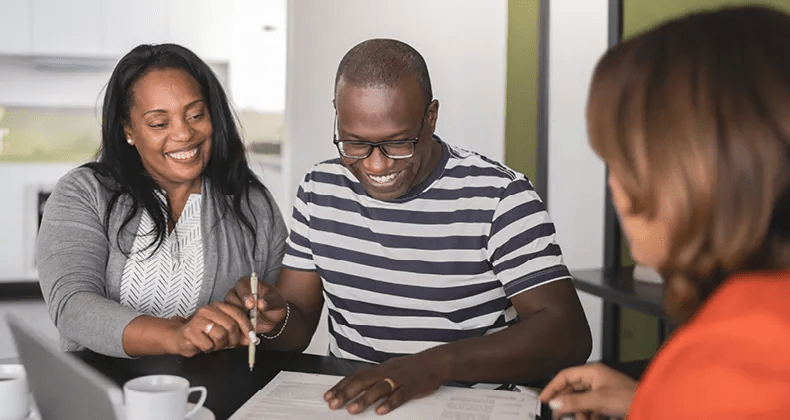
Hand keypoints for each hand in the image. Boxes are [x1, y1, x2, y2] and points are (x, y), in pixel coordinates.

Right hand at [169, 301, 251, 356]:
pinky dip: (209, 349)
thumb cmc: (204, 334)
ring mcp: (198, 320)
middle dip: (234, 339)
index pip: (237, 314)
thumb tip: (252, 340)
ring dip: (220, 345)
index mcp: (218, 306)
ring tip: (214, 343)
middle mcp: (208, 310)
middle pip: (231, 326)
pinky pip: (209, 345)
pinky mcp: (190, 332)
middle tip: (231, 344)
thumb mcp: (224, 331)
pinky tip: (204, 344)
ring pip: (221, 336)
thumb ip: (238, 334)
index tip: (252, 338)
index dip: (247, 327)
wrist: (180, 337)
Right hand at [224, 276, 288, 335]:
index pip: (241, 286)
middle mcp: (237, 292)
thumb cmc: (274, 304)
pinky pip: (230, 320)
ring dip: (239, 317)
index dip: (245, 296)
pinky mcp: (232, 315)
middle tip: (251, 315)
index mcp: (247, 283)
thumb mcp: (276, 301)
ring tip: (252, 321)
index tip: (251, 305)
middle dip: (240, 307)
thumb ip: (269, 301)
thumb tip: (260, 304)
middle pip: (230, 297)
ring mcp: (232, 304)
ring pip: (228, 310)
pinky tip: (247, 327)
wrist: (273, 317)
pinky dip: (238, 324)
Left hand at [324, 349, 449, 414]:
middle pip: (362, 382)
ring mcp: (399, 379)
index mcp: (379, 368)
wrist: (435, 361)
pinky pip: (399, 395)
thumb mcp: (389, 369)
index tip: (327, 396)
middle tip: (333, 404)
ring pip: (378, 389)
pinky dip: (389, 403)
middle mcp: (386, 372)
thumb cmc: (411, 367)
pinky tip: (380, 411)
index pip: (355, 377)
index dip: (340, 386)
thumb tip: (356, 386)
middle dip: (346, 393)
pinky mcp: (411, 387)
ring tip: (352, 410)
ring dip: (364, 399)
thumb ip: (374, 377)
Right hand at [538, 363, 636, 419]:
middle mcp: (595, 379)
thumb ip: (575, 401)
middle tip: (557, 413)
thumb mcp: (598, 400)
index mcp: (592, 372)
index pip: (565, 376)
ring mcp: (601, 391)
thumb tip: (555, 402)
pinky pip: (590, 408)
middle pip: (571, 390)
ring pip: (580, 401)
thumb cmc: (632, 397)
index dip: (552, 387)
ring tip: (581, 418)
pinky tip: (591, 419)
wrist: (650, 406)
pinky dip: (588, 415)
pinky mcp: (606, 403)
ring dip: (578, 412)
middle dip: (566, 403)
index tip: (544, 399)